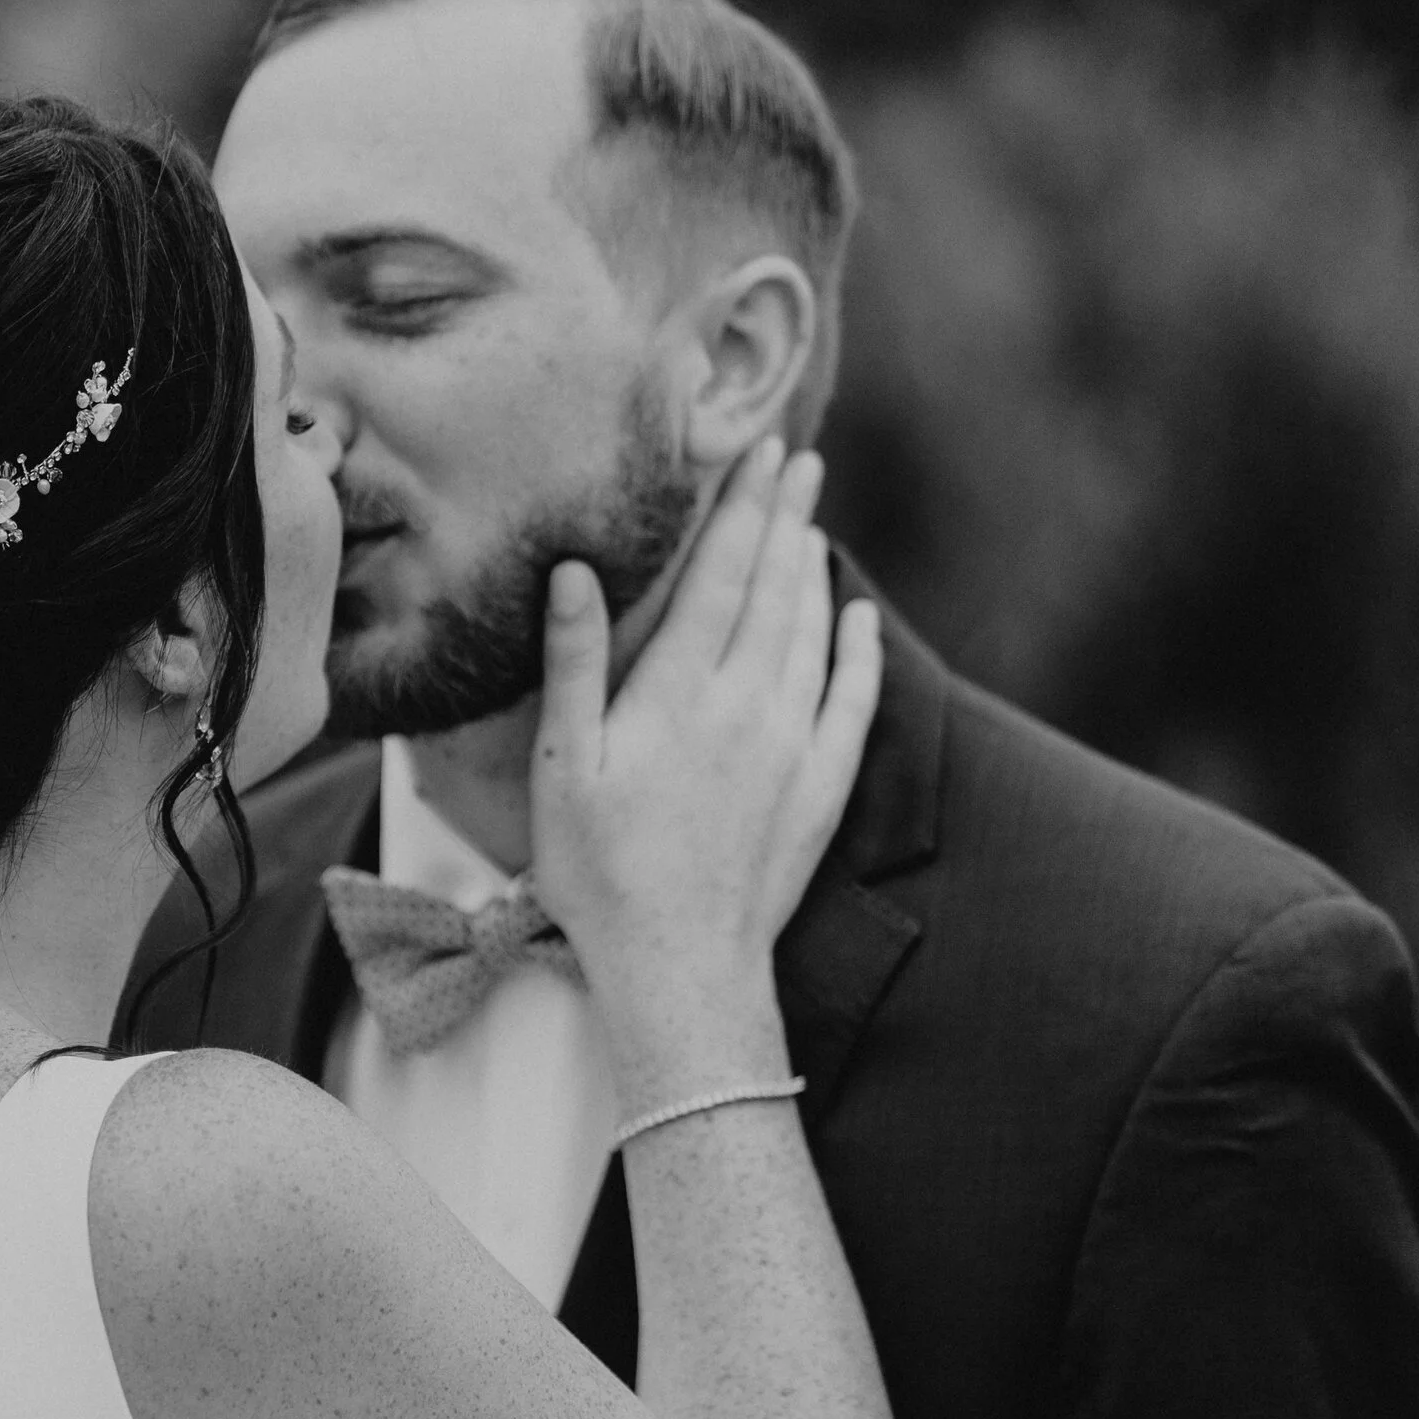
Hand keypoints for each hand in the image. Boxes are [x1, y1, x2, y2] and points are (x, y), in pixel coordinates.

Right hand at [529, 442, 879, 1108]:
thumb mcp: (559, 766)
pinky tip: (859, 618)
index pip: (722, 574)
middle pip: (775, 588)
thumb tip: (578, 570)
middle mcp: (747, 706)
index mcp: (679, 692)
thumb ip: (574, 663)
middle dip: (787, 517)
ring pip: (813, 633)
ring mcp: (793, 746)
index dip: (742, 507)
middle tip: (801, 458)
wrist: (682, 968)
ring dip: (815, 569)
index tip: (761, 450)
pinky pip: (851, 700)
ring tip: (813, 519)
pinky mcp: (820, 789)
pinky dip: (858, 650)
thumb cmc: (600, 873)